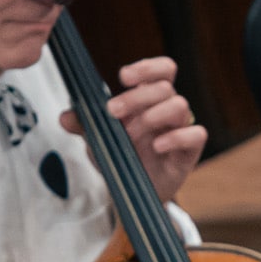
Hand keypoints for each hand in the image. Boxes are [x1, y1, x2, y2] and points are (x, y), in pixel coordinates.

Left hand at [59, 56, 205, 203]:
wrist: (133, 193)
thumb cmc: (121, 159)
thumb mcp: (98, 140)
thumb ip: (84, 126)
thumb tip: (64, 117)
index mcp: (150, 99)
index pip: (162, 70)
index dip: (147, 68)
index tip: (123, 76)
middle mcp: (168, 110)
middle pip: (164, 87)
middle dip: (136, 97)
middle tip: (113, 112)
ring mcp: (180, 129)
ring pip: (180, 105)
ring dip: (152, 116)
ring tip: (132, 135)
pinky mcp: (189, 151)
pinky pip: (196, 134)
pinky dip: (176, 137)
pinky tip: (157, 147)